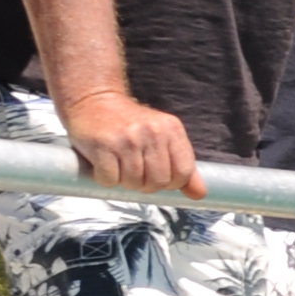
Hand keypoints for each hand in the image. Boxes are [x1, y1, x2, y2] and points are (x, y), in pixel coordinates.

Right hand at [61, 85, 201, 196]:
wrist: (94, 101)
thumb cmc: (130, 124)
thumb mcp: (163, 138)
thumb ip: (183, 167)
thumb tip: (200, 194)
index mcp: (172, 129)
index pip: (183, 172)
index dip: (171, 183)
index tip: (157, 176)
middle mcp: (152, 132)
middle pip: (158, 182)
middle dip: (145, 184)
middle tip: (134, 170)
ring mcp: (128, 138)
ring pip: (133, 183)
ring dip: (124, 181)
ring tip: (119, 164)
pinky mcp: (104, 145)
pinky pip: (110, 180)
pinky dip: (105, 178)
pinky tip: (104, 163)